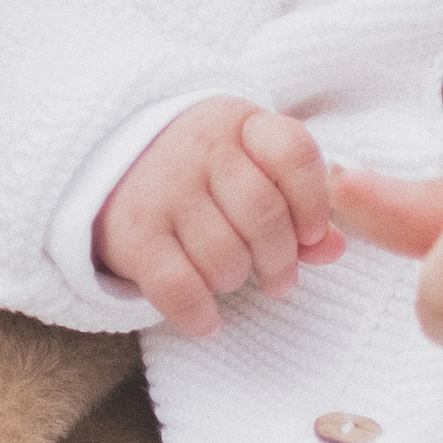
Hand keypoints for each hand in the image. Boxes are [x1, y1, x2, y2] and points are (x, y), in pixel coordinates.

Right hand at [91, 99, 344, 338]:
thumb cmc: (199, 172)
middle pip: (264, 215)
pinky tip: (207, 320)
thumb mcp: (249, 167)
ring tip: (231, 277)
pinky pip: (178, 288)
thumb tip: (335, 249)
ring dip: (236, 281)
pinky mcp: (131, 234)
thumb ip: (298, 204)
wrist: (107, 163)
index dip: (314, 202)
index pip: (294, 153)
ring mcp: (161, 188)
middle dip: (281, 260)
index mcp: (239, 123)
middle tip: (279, 279)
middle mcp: (198, 148)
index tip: (312, 234)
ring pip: (224, 256)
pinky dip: (200, 314)